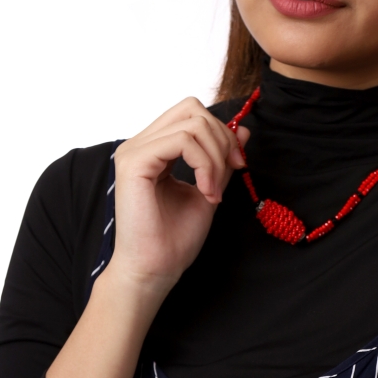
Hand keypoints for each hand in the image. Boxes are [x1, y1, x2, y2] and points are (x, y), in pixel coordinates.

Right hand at [104, 97, 249, 289]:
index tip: (237, 164)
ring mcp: (134, 151)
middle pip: (192, 108)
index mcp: (154, 148)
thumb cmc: (174, 238)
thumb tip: (242, 131)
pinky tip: (206, 191)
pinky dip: (204, 164)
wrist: (155, 269)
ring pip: (192, 123)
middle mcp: (140, 144)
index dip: (222, 132)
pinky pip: (182, 141)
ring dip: (215, 157)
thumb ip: (221, 159)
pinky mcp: (134, 163)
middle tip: (231, 171)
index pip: (192, 114)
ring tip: (214, 190)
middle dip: (222, 137)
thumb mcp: (209, 188)